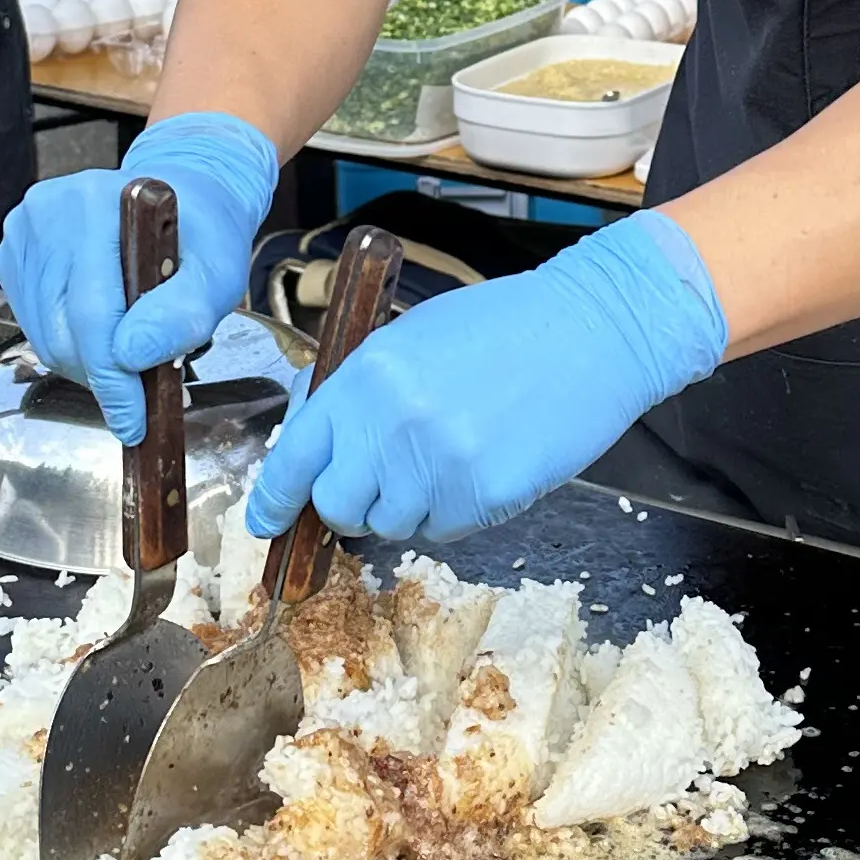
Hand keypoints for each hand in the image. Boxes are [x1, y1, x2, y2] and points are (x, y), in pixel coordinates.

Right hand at [0, 111, 278, 439]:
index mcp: (99, 205)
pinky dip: (68, 344)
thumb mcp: (218, 271)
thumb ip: (184, 312)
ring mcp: (24, 230)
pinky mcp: (13, 253)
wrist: (181, 197)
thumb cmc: (201, 234)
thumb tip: (133, 354)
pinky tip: (102, 328)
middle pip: (62, 331)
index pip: (93, 314)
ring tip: (127, 350)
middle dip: (103, 375)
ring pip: (43, 336)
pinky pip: (32, 324)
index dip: (112, 379)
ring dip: (85, 363)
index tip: (132, 421)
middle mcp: (50, 210)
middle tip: (142, 387)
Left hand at [247, 212, 727, 541]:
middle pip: (339, 506)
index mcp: (364, 379)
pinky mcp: (485, 497)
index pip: (295, 458)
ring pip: (394, 523)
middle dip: (355, 500)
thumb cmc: (503, 328)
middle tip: (390, 474)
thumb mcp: (409, 339)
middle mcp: (391, 426)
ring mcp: (439, 466)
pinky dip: (457, 510)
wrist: (593, 331)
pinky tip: (485, 462)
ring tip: (453, 452)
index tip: (266, 521)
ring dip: (413, 503)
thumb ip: (356, 391)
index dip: (273, 500)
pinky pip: (446, 531)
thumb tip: (310, 439)